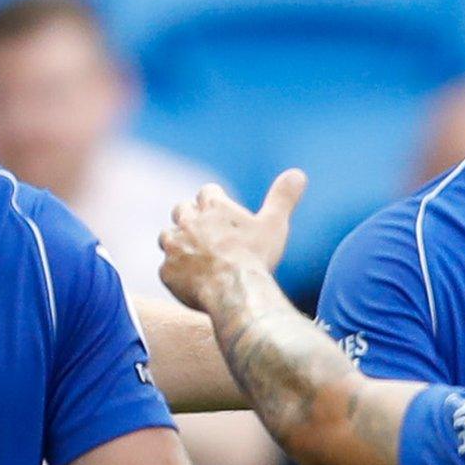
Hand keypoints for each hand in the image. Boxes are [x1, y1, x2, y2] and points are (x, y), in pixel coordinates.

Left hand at [158, 170, 305, 313]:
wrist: (235, 291)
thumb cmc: (256, 257)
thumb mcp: (275, 224)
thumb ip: (283, 198)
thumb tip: (298, 174)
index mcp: (213, 206)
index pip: (208, 192)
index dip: (214, 201)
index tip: (220, 210)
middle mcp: (187, 221)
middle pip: (182, 210)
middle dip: (191, 218)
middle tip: (204, 233)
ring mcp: (173, 247)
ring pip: (167, 237)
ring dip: (178, 243)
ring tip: (194, 256)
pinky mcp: (166, 271)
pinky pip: (166, 269)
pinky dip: (176, 273)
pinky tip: (190, 281)